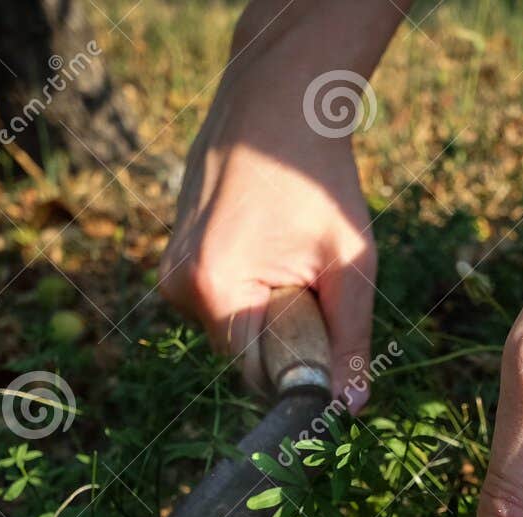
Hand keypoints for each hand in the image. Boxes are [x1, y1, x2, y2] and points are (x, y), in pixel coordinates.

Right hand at [160, 62, 375, 403]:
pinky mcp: (176, 255)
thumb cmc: (320, 177)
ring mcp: (171, 268)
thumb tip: (351, 408)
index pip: (254, 375)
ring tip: (292, 254)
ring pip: (233, 326)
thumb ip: (350, 340)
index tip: (329, 348)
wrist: (279, 102)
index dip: (297, 371)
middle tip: (317, 285)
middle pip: (242, 352)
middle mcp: (179, 284)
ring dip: (270, 310)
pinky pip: (222, 299)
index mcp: (214, 289)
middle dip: (285, 336)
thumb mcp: (350, 264)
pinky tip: (271, 243)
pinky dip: (253, 288)